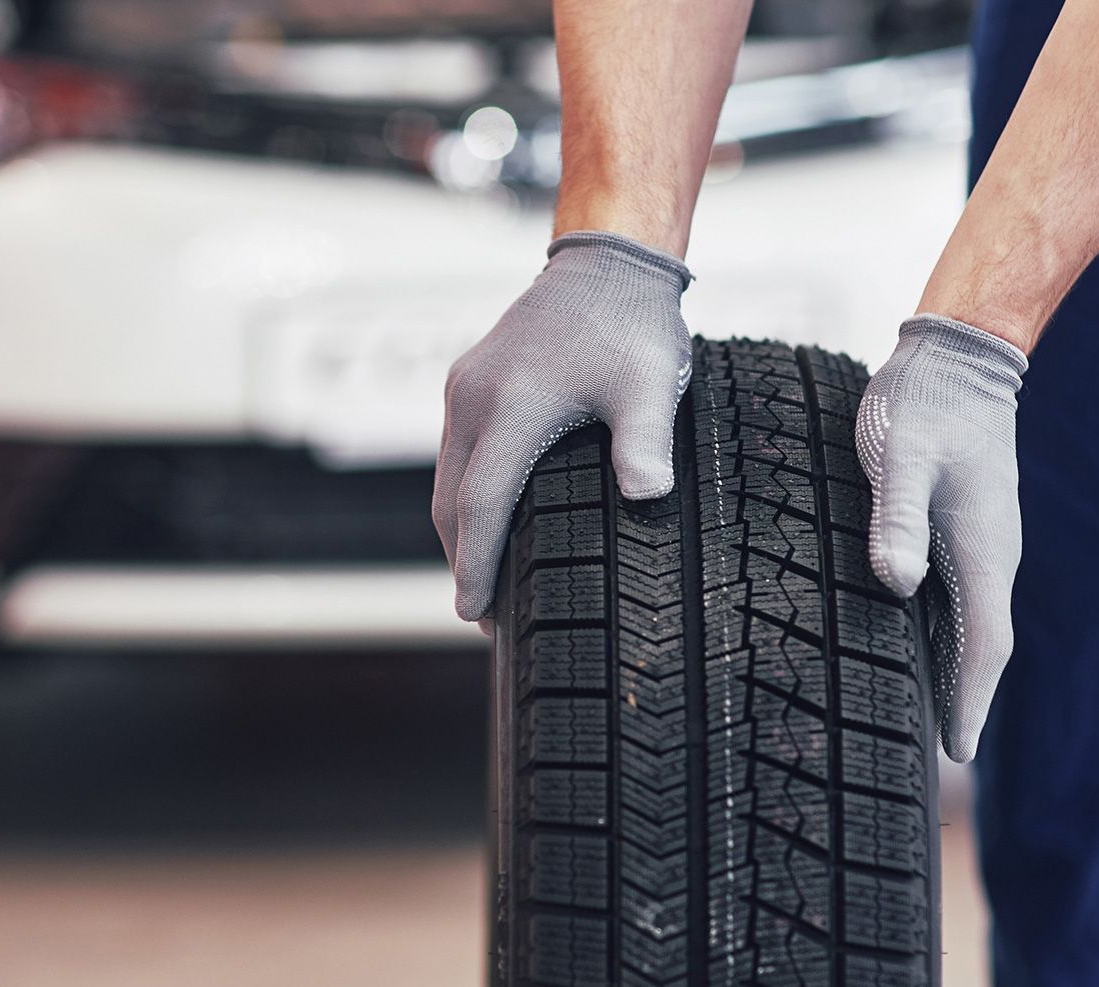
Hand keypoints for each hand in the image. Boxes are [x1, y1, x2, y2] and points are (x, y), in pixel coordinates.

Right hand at [433, 231, 692, 622]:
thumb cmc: (632, 324)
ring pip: (447, 479)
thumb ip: (645, 444)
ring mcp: (465, 387)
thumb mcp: (650, 386)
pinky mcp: (468, 380)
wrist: (607, 259)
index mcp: (513, 406)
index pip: (481, 506)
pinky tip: (489, 517)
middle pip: (450, 502)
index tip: (473, 613)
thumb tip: (646, 498)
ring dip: (460, 531)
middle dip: (463, 561)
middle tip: (484, 615)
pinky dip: (464, 494)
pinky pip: (456, 452)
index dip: (476, 565)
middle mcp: (475, 399)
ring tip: (485, 578)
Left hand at [856, 314, 1026, 761]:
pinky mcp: (967, 526)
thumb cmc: (924, 404)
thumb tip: (898, 585)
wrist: (959, 354)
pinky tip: (915, 645)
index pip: (983, 647)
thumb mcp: (901, 458)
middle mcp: (991, 556)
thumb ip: (896, 519)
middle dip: (963, 702)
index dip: (970, 702)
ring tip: (926, 717)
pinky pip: (959, 597)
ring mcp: (982, 542)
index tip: (956, 752)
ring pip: (970, 624)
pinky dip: (943, 633)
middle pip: (980, 647)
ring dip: (953, 670)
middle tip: (938, 755)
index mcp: (983, 552)